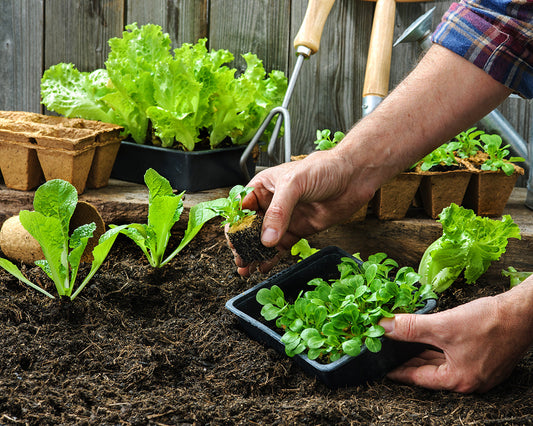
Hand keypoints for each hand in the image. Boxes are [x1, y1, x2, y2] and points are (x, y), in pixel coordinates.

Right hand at [235, 148, 374, 275]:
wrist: (354, 176)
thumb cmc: (323, 168)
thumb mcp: (294, 184)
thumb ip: (278, 211)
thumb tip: (266, 238)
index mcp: (264, 187)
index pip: (242, 208)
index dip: (235, 225)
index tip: (234, 241)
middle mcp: (272, 203)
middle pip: (250, 227)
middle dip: (243, 244)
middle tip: (240, 259)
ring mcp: (286, 218)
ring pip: (264, 240)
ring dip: (255, 254)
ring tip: (247, 268)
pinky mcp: (299, 230)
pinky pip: (281, 247)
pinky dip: (272, 258)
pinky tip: (265, 266)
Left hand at [379, 284, 532, 392]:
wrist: (522, 312)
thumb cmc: (490, 323)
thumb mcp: (442, 326)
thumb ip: (410, 328)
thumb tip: (384, 327)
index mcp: (458, 379)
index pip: (418, 378)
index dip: (398, 370)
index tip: (384, 367)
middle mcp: (469, 380)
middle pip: (430, 371)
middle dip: (409, 360)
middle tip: (390, 352)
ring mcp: (479, 370)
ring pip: (442, 362)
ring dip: (423, 352)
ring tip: (404, 344)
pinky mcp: (485, 358)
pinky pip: (453, 356)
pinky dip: (439, 348)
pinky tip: (428, 337)